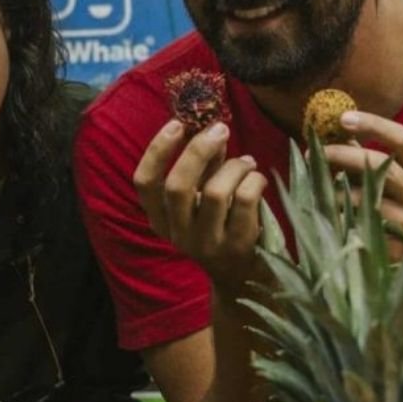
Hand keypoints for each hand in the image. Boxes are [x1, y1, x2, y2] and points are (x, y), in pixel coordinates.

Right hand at [133, 119, 267, 291]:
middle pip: (177, 186)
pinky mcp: (237, 247)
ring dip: (234, 166)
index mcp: (161, 219)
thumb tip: (211, 129)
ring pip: (216, 192)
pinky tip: (258, 179)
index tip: (176, 124)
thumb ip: (203, 167)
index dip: (157, 151)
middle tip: (220, 129)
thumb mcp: (202, 199)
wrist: (242, 276)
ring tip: (247, 162)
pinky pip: (245, 201)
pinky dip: (254, 180)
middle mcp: (179, 234)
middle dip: (198, 150)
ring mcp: (208, 243)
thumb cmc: (220, 226)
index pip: (144, 183)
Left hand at [322, 110, 402, 255]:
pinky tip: (324, 212)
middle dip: (342, 154)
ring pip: (366, 195)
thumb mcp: (382, 182)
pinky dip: (337, 214)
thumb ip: (361, 155)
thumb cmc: (388, 212)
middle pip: (381, 164)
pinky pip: (359, 224)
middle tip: (314, 152)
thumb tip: (328, 129)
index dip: (374, 125)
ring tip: (315, 186)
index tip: (342, 118)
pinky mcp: (398, 245)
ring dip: (333, 187)